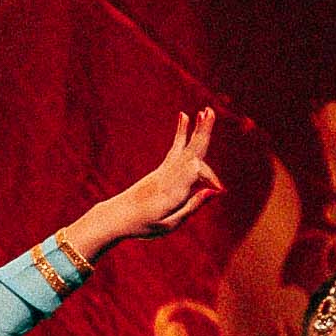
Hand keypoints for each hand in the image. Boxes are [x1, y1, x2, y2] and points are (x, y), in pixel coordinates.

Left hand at [65, 111, 223, 260]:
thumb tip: (213, 191)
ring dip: (196, 129)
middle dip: (201, 133)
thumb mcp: (168, 224)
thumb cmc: (142, 226)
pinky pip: (176, 149)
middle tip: (209, 112)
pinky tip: (184, 116)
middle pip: (189, 152)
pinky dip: (182, 133)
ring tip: (205, 110)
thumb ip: (191, 207)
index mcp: (170, 191)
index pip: (194, 173)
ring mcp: (164, 171)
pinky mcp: (162, 170)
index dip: (210, 176)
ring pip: (185, 147)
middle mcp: (167, 176)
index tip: (220, 190)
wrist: (115, 217)